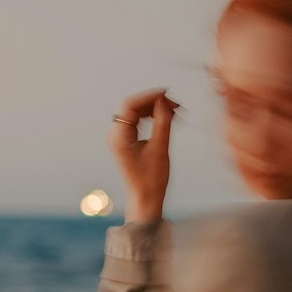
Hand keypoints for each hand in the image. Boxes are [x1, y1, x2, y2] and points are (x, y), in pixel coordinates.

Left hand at [106, 89, 180, 221]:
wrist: (146, 198)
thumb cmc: (151, 179)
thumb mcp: (160, 148)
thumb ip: (162, 122)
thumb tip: (164, 102)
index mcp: (119, 137)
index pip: (130, 106)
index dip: (149, 96)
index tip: (166, 94)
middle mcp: (116, 135)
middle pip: (132, 107)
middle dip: (154, 102)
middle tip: (175, 103)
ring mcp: (120, 138)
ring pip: (136, 113)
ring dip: (154, 109)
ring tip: (174, 110)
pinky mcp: (127, 141)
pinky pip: (138, 121)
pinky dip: (151, 117)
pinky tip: (166, 117)